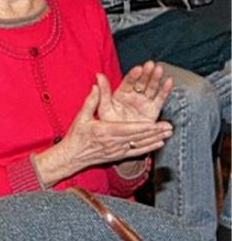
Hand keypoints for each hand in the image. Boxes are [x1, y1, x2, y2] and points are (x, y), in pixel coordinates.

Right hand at [36, 81, 171, 184]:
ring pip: (140, 144)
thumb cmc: (76, 135)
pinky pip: (137, 152)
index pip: (127, 129)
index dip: (141, 127)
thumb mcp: (81, 116)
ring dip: (156, 139)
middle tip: (169, 126)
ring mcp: (118, 150)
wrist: (72, 156)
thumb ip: (91, 101)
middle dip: (154, 132)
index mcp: (104, 131)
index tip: (154, 123)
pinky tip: (159, 143)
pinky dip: (149, 148)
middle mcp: (113, 142)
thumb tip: (96, 85)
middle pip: (137, 137)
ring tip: (168, 133)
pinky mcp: (119, 155)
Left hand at [99, 62, 171, 123]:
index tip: (138, 68)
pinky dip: (165, 90)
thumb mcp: (104, 108)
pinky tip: (169, 81)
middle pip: (142, 82)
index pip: (128, 82)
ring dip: (156, 79)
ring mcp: (144, 102)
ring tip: (160, 70)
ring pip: (151, 88)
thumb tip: (98, 75)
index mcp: (121, 94)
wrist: (119, 140)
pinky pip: (160, 99)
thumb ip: (103, 92)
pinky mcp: (153, 110)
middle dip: (147, 73)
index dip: (134, 75)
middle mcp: (134, 96)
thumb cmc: (109, 123)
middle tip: (151, 65)